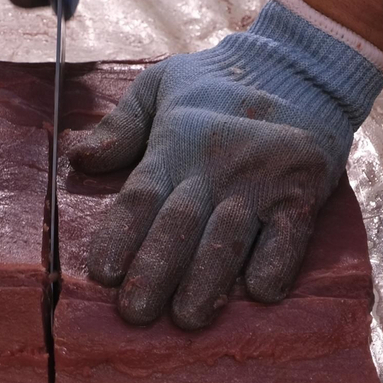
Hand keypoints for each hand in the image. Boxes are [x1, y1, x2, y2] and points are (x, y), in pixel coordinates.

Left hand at [70, 0, 382, 329]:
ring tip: (188, 318)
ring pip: (229, 238)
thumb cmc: (216, 83)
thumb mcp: (159, 85)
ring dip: (208, 281)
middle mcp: (216, 167)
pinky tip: (257, 293)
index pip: (141, 197)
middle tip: (135, 312)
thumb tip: (79, 158)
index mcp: (176, 145)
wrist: (300, 65)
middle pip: (180, 226)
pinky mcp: (302, 194)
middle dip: (156, 271)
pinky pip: (289, 236)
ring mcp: (261, 182)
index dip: (121, 237)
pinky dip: (275, 264)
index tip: (102, 274)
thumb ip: (121, 124)